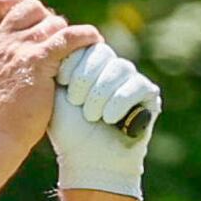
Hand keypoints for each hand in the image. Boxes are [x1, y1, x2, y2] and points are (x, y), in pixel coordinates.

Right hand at [0, 0, 94, 155]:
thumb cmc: (0, 112)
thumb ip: (5, 53)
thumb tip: (37, 34)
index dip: (12, 2)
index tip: (27, 17)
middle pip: (31, 8)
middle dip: (47, 20)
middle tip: (56, 42)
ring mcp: (18, 49)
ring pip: (53, 23)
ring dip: (66, 35)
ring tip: (72, 54)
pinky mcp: (39, 61)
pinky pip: (69, 36)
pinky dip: (85, 36)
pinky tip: (94, 41)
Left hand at [49, 42, 163, 198]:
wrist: (87, 161)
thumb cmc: (68, 130)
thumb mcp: (55, 95)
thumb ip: (55, 67)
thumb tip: (52, 39)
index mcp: (88, 64)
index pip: (85, 44)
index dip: (73, 61)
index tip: (61, 80)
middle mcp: (111, 67)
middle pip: (102, 53)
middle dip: (85, 78)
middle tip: (75, 101)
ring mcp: (131, 79)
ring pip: (119, 68)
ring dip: (100, 94)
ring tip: (91, 116)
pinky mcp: (148, 94)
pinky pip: (136, 86)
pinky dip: (119, 102)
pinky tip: (109, 119)